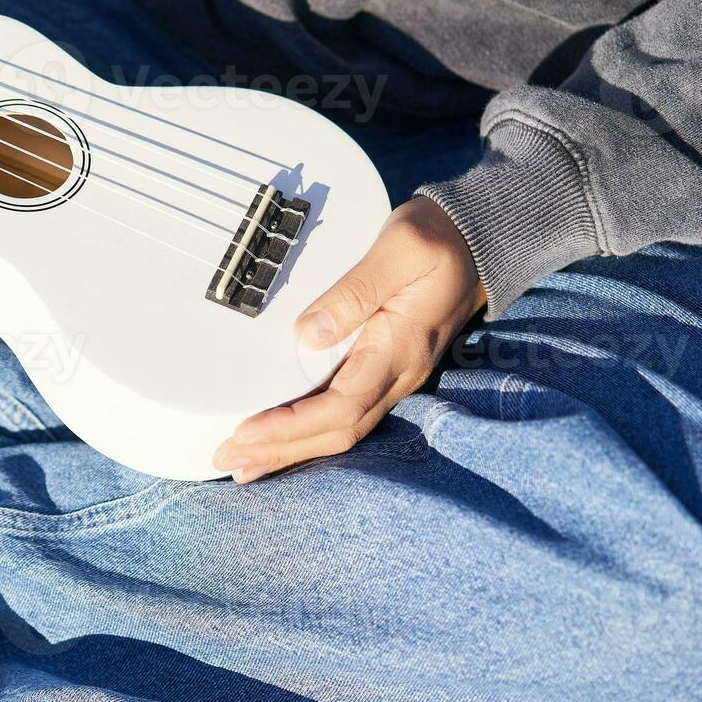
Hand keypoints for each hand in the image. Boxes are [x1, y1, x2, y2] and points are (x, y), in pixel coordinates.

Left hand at [213, 197, 485, 482]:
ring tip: (242, 463)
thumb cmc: (437, 238)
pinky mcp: (383, 369)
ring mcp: (392, 376)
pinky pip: (343, 413)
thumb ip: (354, 290)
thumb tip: (308, 332)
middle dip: (280, 450)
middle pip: (336, 432)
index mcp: (398, 349)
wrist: (476, 239)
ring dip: (290, 450)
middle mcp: (398, 374)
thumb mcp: (400, 247)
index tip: (246, 432)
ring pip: (340, 430)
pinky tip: (280, 440)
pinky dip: (307, 433)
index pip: (341, 407)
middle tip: (225, 459)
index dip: (290, 426)